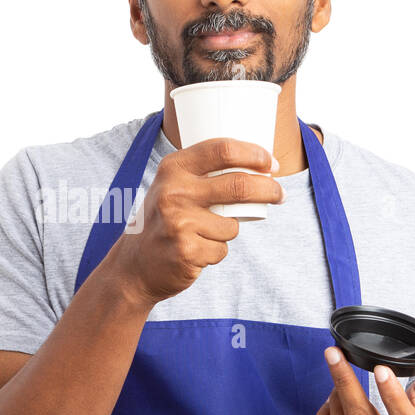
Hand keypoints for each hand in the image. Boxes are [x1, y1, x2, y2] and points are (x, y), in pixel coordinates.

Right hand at [111, 138, 283, 305]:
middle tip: (280, 194)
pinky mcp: (187, 251)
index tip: (272, 163)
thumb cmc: (163, 220)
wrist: (134, 265)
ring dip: (229, 232)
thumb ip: (203, 173)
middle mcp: (173, 192)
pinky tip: (195, 252)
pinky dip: (215, 253)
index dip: (254, 154)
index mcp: (172, 168)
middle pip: (239, 184)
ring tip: (203, 235)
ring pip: (233, 225)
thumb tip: (258, 167)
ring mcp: (180, 223)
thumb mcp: (171, 186)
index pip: (222, 150)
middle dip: (269, 189)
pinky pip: (222, 250)